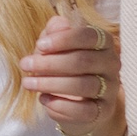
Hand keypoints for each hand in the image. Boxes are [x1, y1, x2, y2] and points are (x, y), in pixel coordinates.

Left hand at [18, 11, 123, 135]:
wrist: (77, 103)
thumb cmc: (64, 67)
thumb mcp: (56, 46)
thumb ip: (55, 32)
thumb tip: (58, 24)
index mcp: (103, 42)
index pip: (89, 36)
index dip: (63, 40)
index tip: (40, 45)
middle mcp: (111, 64)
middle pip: (83, 61)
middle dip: (50, 63)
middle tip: (25, 64)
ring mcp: (111, 88)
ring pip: (82, 85)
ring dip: (50, 84)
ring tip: (28, 83)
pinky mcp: (104, 111)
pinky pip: (84, 110)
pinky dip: (60, 106)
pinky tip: (44, 99)